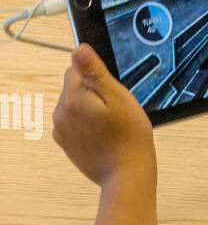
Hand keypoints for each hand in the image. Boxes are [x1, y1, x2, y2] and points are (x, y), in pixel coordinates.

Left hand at [53, 44, 155, 186]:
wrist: (126, 175)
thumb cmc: (129, 138)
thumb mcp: (119, 97)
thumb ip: (95, 72)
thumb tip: (79, 49)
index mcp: (73, 97)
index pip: (77, 68)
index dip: (98, 77)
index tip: (112, 93)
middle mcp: (61, 112)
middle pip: (75, 87)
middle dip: (93, 93)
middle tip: (114, 111)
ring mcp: (61, 130)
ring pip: (74, 105)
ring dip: (89, 110)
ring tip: (109, 126)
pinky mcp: (66, 143)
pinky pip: (74, 123)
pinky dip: (86, 126)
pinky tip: (102, 136)